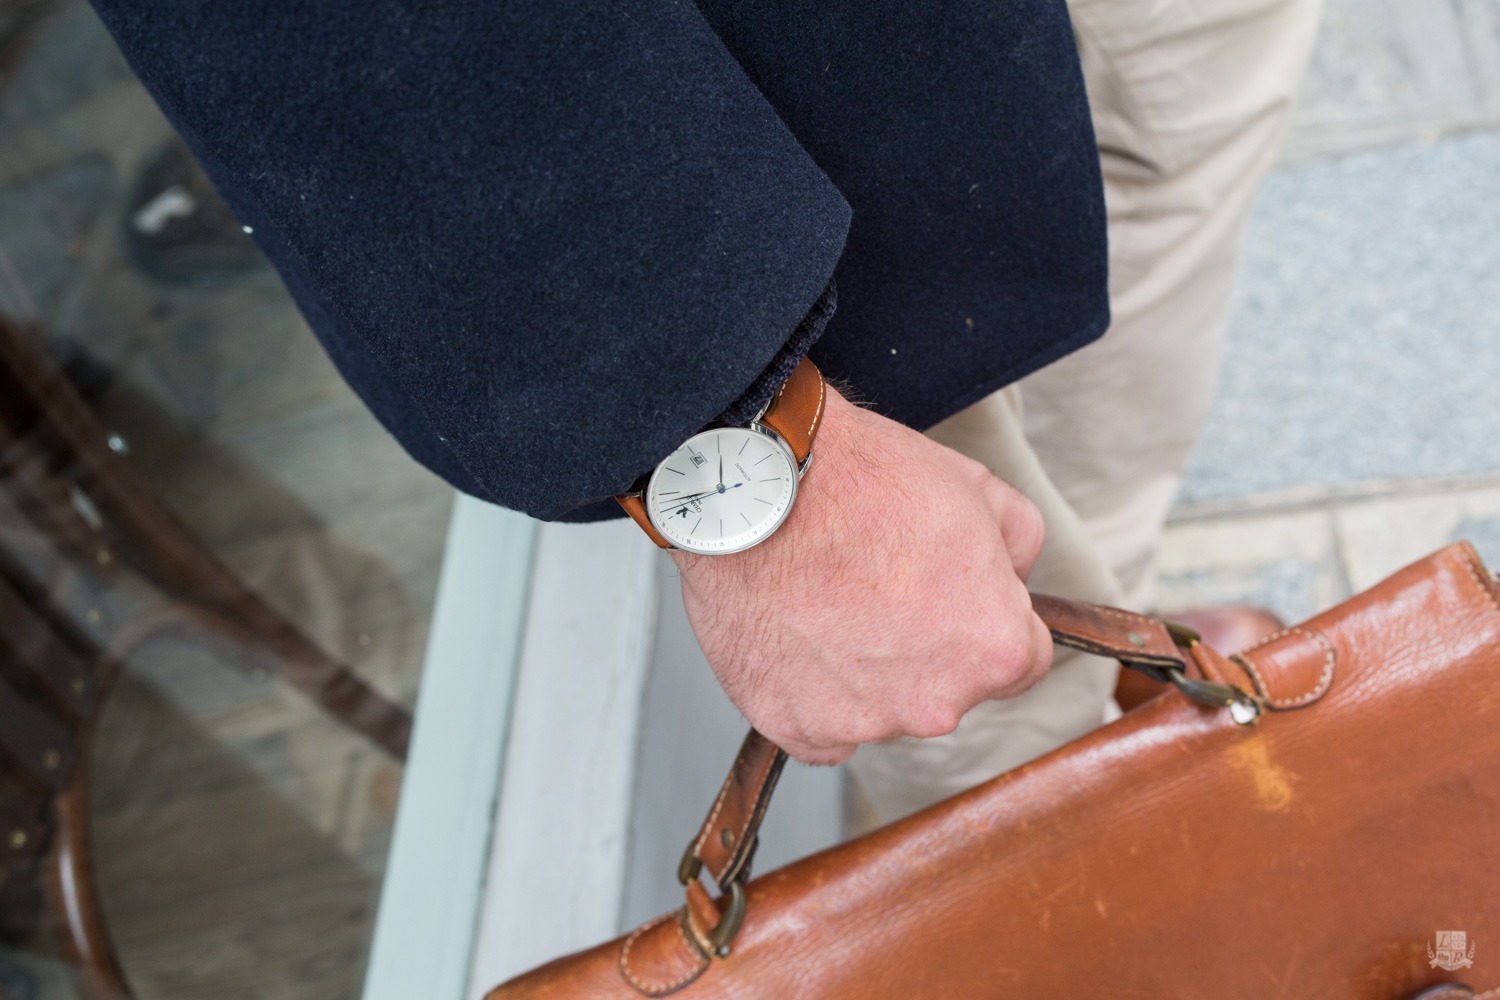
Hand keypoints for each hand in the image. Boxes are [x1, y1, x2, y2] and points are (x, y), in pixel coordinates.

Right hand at [671, 385, 1051, 764]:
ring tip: (828, 602)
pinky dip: (811, 698)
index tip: (952, 592)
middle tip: (880, 585)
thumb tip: (1014, 574)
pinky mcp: (791, 725)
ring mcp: (860, 722)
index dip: (988, 617)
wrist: (756, 488)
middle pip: (948, 688)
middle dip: (926, 647)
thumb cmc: (861, 482)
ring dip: (866, 672)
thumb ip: (1018, 543)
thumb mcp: (975, 486)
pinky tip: (799, 641)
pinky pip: (818, 732)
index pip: (1022, 661)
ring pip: (881, 710)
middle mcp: (935, 704)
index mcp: (994, 650)